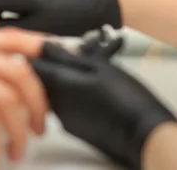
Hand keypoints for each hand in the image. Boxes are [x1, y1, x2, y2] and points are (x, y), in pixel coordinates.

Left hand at [31, 42, 176, 169]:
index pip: (32, 65)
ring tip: (89, 65)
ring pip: (54, 91)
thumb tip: (47, 47)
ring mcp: (66, 119)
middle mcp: (57, 105)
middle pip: (41, 78)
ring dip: (65, 76)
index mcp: (60, 86)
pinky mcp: (76, 128)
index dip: (37, 50)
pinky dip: (74, 91)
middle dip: (53, 62)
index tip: (49, 42)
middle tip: (73, 50)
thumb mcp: (100, 67)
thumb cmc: (128, 99)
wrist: (144, 134)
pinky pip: (66, 104)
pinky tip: (93, 85)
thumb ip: (69, 57)